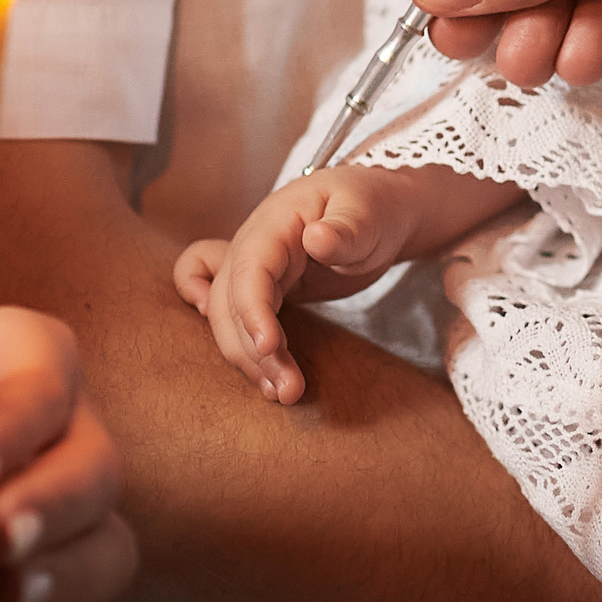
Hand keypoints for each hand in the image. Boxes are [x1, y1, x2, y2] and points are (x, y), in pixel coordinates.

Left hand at [0, 312, 135, 601]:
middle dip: (53, 510)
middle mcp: (57, 433)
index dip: (13, 433)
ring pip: (105, 544)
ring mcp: (61, 512)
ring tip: (4, 598)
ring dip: (68, 575)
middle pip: (95, 469)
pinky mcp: (46, 579)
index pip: (43, 387)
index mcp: (17, 359)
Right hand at [176, 165, 505, 403]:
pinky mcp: (263, 288)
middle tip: (289, 390)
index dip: (252, 309)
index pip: (250, 269)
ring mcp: (253, 267)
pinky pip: (222, 306)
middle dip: (252, 349)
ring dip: (248, 357)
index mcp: (275, 222)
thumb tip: (317, 238)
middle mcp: (252, 245)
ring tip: (284, 394)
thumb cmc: (374, 207)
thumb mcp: (369, 213)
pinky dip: (226, 333)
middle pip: (230, 301)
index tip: (269, 346)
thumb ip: (347, 228)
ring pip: (227, 316)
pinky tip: (243, 362)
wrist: (379, 209)